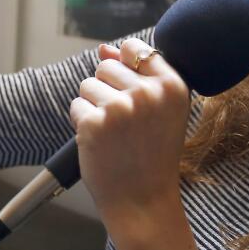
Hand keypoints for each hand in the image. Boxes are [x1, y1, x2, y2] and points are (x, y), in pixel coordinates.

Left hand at [69, 37, 200, 249]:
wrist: (143, 201)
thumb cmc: (152, 155)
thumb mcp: (160, 111)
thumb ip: (136, 75)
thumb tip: (105, 49)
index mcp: (172, 86)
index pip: (135, 48)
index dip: (125, 68)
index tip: (132, 94)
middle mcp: (148, 93)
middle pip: (106, 66)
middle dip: (107, 90)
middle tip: (124, 123)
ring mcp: (120, 108)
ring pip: (88, 84)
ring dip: (93, 107)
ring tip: (113, 133)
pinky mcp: (94, 124)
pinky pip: (76, 106)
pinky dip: (81, 124)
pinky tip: (100, 143)